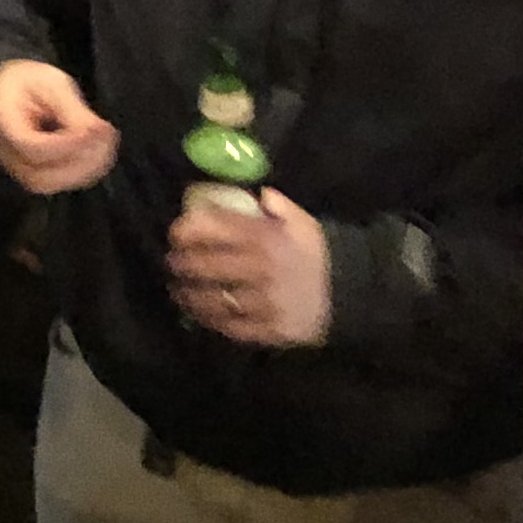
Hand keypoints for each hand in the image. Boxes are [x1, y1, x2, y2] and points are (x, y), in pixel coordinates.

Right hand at [0, 60, 120, 193]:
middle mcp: (4, 150)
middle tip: (103, 137)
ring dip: (84, 169)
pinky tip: (99, 151)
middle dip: (78, 161)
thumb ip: (72, 109)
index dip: (64, 145)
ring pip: (49, 184)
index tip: (91, 130)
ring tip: (104, 142)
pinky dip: (83, 171)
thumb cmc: (29, 82)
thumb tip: (96, 131)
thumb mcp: (51, 82)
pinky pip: (56, 182)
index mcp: (2, 119)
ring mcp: (15, 166)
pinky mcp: (31, 173)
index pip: (29, 146)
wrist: (13, 89)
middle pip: (38, 175)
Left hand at [166, 183, 331, 346]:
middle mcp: (259, 268)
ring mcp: (261, 301)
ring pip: (211, 298)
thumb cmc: (318, 254)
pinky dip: (208, 319)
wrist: (350, 294)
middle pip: (205, 265)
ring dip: (187, 293)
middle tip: (171, 262)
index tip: (175, 234)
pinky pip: (228, 325)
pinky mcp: (266, 328)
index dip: (186, 230)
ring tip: (177, 289)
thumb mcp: (301, 222)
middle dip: (180, 263)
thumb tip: (253, 194)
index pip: (213, 229)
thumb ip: (275, 205)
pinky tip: (198, 313)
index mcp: (265, 238)